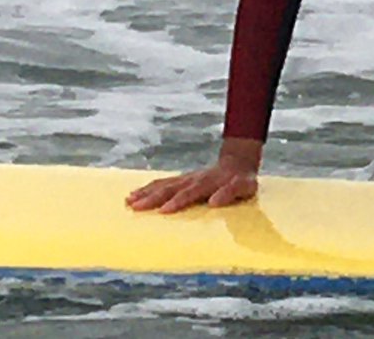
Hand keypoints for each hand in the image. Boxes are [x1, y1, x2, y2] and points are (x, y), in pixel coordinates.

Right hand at [126, 137, 261, 213]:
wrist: (237, 163)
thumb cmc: (242, 180)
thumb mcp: (244, 187)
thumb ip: (230, 193)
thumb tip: (214, 202)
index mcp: (207, 182)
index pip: (190, 193)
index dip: (178, 201)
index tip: (164, 211)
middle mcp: (192, 179)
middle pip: (170, 188)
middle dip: (152, 197)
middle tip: (135, 206)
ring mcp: (185, 178)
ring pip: (163, 184)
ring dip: (146, 192)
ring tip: (129, 200)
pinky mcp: (181, 179)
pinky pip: (162, 183)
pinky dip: (148, 188)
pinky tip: (136, 193)